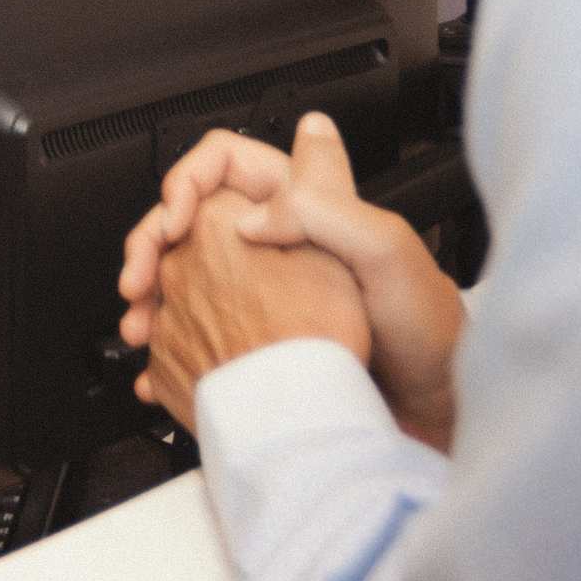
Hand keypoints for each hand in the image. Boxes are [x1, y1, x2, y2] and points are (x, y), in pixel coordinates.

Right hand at [120, 115, 464, 448]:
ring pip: (185, 273)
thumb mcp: (387, 253)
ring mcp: (266, 291)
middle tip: (138, 280)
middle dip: (150, 243)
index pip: (224, 162)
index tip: (175, 222)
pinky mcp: (261, 338)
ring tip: (141, 326)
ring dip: (151, 295)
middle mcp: (281, 240)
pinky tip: (159, 361)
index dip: (187, 182)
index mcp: (306, 204)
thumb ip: (325, 208)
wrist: (443, 418)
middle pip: (190, 217)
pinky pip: (199, 328)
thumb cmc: (430, 337)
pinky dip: (170, 343)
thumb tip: (250, 210)